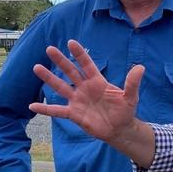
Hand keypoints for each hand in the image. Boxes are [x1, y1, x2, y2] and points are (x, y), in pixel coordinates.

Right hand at [29, 39, 144, 143]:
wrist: (120, 129)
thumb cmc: (125, 110)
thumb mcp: (131, 97)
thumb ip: (132, 83)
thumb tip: (140, 67)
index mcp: (98, 81)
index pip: (87, 64)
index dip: (79, 54)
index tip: (71, 42)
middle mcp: (85, 88)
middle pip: (71, 71)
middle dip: (61, 61)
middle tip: (49, 48)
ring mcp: (78, 100)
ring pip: (61, 87)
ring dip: (49, 78)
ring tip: (37, 67)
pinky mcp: (74, 114)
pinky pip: (57, 111)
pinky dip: (45, 109)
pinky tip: (32, 106)